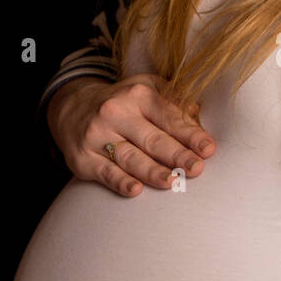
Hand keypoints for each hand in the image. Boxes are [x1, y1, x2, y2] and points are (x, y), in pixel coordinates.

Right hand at [48, 74, 216, 196]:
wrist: (73, 108)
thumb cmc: (124, 103)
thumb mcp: (147, 90)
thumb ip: (174, 102)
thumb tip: (199, 115)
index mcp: (139, 94)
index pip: (169, 117)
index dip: (190, 134)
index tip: (208, 149)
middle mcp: (116, 112)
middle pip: (152, 138)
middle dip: (176, 154)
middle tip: (196, 168)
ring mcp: (98, 135)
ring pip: (130, 157)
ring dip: (152, 171)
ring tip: (172, 181)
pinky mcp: (83, 158)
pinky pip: (105, 172)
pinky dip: (120, 181)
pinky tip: (135, 189)